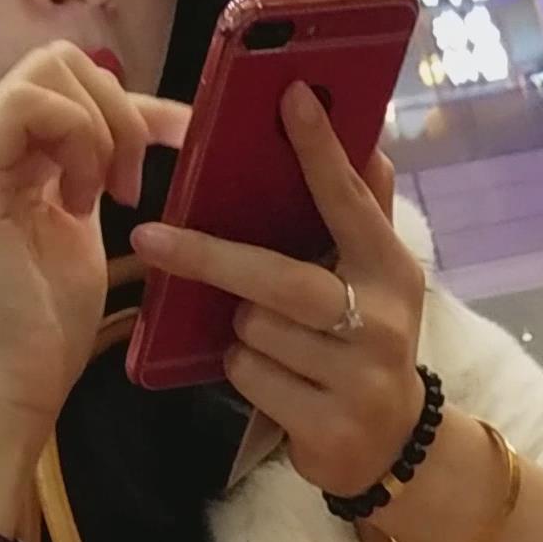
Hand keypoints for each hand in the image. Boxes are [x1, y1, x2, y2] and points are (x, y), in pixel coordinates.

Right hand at [0, 42, 193, 443]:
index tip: (185, 138)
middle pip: (59, 60)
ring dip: (100, 127)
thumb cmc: (46, 326)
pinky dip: (76, 140)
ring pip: (49, 71)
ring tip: (105, 198)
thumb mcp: (84, 230)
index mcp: (1, 154)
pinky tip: (82, 201)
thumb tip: (150, 124)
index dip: (133, 102)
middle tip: (131, 185)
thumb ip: (95, 171)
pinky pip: (31, 103)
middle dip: (118, 110)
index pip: (69, 85)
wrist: (11, 385)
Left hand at [128, 81, 426, 498]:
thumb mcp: (378, 278)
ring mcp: (358, 379)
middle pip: (278, 280)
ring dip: (240, 330)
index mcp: (390, 271)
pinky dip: (245, 373)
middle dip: (210, 258)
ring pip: (253, 331)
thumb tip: (365, 137)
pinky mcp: (328, 426)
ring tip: (267, 339)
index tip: (291, 96)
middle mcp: (380, 322)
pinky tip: (274, 380)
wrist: (392, 445)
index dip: (320, 151)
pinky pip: (250, 378)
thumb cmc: (366, 341)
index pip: (350, 202)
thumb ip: (366, 212)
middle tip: (150, 238)